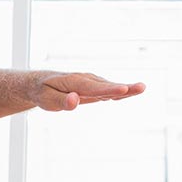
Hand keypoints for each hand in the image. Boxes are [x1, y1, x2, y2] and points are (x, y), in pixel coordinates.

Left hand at [31, 72, 145, 110]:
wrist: (39, 84)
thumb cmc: (43, 92)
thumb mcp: (46, 100)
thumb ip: (61, 102)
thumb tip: (74, 101)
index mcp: (74, 81)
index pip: (94, 87)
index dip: (109, 89)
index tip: (123, 89)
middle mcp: (85, 79)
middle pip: (106, 85)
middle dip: (124, 87)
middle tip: (142, 87)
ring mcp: (91, 83)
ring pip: (109, 87)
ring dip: (126, 88)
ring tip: (141, 88)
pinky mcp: (94, 88)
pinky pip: (108, 90)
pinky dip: (119, 92)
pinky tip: (130, 93)